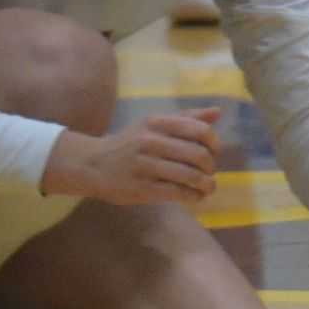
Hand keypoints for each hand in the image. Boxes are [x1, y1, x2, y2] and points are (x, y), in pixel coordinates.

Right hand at [50, 106, 221, 207]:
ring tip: (208, 187)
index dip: (214, 143)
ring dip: (206, 184)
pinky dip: (193, 196)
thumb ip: (185, 118)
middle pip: (198, 155)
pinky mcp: (141, 188)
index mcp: (157, 123)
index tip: (214, 152)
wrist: (91, 164)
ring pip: (190, 176)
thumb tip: (217, 112)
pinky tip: (195, 196)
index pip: (200, 130)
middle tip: (209, 172)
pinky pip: (177, 193)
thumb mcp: (153, 123)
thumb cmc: (129, 143)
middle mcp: (151, 142)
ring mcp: (145, 166)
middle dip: (211, 166)